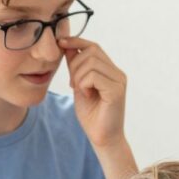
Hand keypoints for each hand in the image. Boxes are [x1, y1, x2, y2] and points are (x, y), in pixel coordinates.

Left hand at [62, 36, 127, 150]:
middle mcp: (118, 74)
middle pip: (91, 51)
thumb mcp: (79, 85)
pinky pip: (93, 76)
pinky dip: (84, 84)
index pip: (93, 46)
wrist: (102, 137)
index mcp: (110, 71)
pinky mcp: (117, 91)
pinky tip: (86, 95)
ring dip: (78, 76)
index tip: (60, 43)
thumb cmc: (91, 114)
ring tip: (80, 90)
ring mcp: (119, 82)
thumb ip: (76, 66)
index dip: (76, 41)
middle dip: (74, 64)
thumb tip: (66, 45)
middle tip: (73, 83)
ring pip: (91, 62)